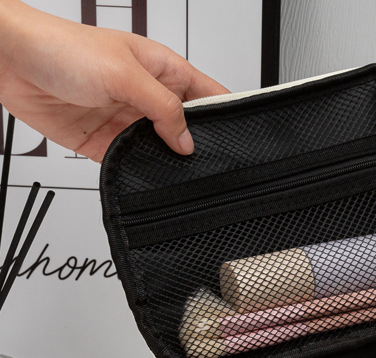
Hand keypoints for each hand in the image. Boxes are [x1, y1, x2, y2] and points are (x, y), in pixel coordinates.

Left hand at [0, 1, 227, 160]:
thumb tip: (187, 141)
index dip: (226, 113)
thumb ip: (163, 108)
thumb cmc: (60, 47)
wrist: (8, 60)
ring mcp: (127, 120)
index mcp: (162, 70)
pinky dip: (139, 173)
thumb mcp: (124, 73)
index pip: (207, 93)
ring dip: (168, 164)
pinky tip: (147, 178)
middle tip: (210, 166)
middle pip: (186, 128)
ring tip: (182, 177)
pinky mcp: (105, 142)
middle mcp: (147, 96)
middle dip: (198, 147)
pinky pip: (131, 164)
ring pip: (161, 151)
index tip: (238, 137)